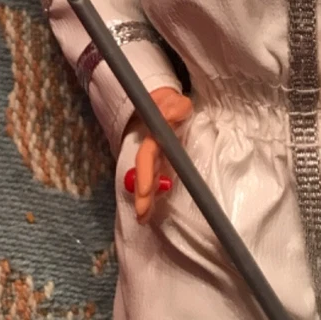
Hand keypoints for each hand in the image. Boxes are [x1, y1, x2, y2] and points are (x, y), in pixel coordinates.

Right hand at [130, 86, 192, 222]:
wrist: (166, 105)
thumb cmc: (174, 105)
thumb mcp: (178, 103)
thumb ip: (177, 107)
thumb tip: (171, 114)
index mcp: (154, 136)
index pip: (147, 156)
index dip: (145, 173)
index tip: (145, 190)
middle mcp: (151, 149)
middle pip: (144, 173)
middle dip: (142, 194)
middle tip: (141, 215)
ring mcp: (154, 158)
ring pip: (147, 179)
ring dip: (145, 199)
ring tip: (143, 218)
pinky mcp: (159, 164)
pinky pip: (154, 181)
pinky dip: (151, 196)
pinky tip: (150, 211)